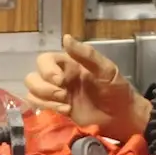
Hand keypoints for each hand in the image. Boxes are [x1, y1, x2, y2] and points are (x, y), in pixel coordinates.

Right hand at [24, 36, 151, 139]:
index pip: (44, 60)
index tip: (61, 81)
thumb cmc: (117, 90)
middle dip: (44, 87)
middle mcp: (59, 78)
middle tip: (63, 95)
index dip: (47, 70)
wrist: (123, 117)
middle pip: (32, 77)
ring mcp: (56, 96)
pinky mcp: (56, 111)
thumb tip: (65, 37)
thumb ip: (86, 54)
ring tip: (66, 106)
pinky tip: (65, 112)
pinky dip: (47, 109)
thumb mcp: (106, 69)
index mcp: (68, 65)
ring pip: (32, 92)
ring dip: (45, 99)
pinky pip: (38, 107)